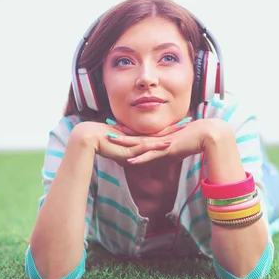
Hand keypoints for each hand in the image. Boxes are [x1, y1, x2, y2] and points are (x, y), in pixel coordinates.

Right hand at [70, 121, 185, 165]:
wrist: (89, 137)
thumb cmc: (102, 143)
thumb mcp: (120, 149)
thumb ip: (129, 152)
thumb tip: (134, 157)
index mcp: (139, 137)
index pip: (158, 133)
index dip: (170, 128)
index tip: (182, 123)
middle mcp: (139, 137)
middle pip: (161, 132)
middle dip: (176, 127)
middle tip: (190, 120)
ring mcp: (135, 142)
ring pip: (157, 138)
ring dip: (171, 134)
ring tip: (184, 129)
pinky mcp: (130, 147)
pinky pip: (146, 147)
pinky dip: (157, 146)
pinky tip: (168, 144)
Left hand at [107, 118, 231, 163]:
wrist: (208, 133)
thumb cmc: (197, 138)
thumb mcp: (181, 144)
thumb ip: (173, 149)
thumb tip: (169, 152)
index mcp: (161, 136)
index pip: (141, 135)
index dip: (129, 132)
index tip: (116, 130)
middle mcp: (160, 138)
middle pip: (137, 137)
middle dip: (122, 134)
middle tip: (107, 131)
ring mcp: (163, 143)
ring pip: (140, 144)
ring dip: (126, 143)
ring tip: (111, 142)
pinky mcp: (168, 149)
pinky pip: (152, 155)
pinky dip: (141, 158)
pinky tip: (130, 161)